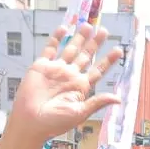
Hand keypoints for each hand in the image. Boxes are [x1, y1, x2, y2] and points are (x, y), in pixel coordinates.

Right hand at [9, 23, 122, 144]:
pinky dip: (56, 38)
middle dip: (95, 44)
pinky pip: (50, 48)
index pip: (98, 70)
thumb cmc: (54, 123)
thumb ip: (97, 103)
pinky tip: (64, 29)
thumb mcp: (80, 113)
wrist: (30, 121)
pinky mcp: (41, 66)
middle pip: (86, 56)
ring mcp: (56, 70)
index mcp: (81, 87)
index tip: (118, 50)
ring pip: (70, 49)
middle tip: (104, 31)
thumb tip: (118, 99)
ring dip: (79, 38)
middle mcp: (70, 76)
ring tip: (88, 25)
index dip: (108, 60)